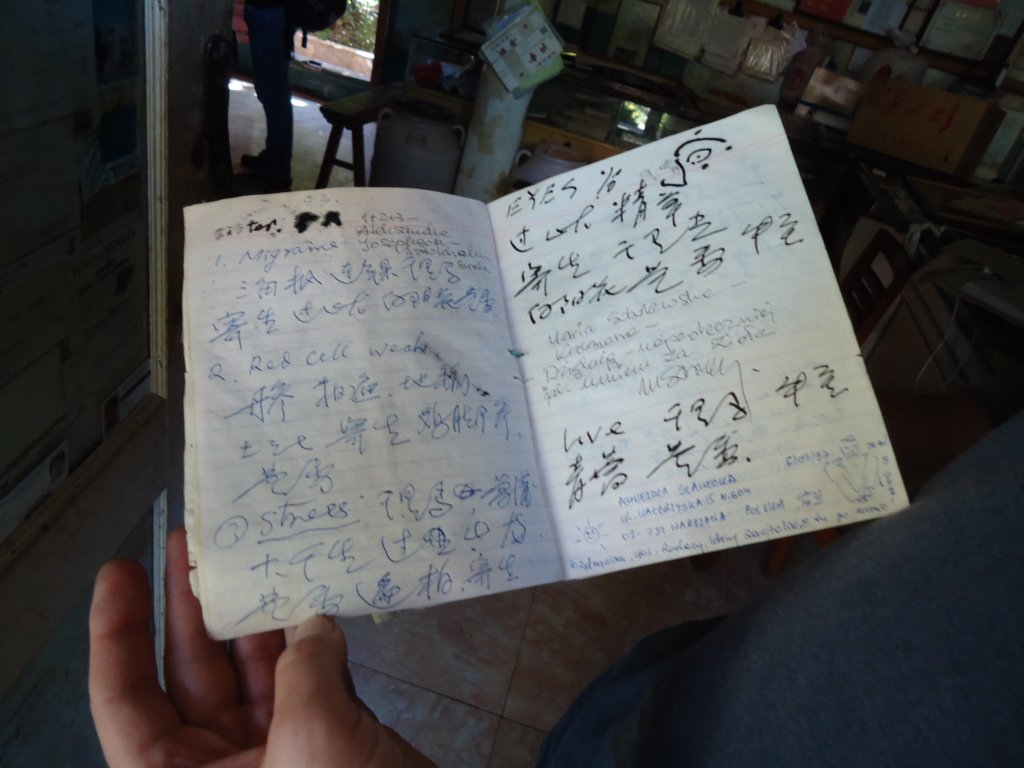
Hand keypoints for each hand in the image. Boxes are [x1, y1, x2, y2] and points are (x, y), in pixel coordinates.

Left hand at [89, 528, 434, 766]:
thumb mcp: (313, 744)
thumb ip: (306, 671)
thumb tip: (314, 623)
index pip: (124, 702)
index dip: (116, 633)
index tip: (120, 571)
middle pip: (186, 676)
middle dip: (188, 606)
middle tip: (194, 542)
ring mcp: (270, 755)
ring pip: (247, 671)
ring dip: (252, 615)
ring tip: (252, 553)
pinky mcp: (319, 745)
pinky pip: (300, 680)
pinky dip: (305, 639)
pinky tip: (309, 597)